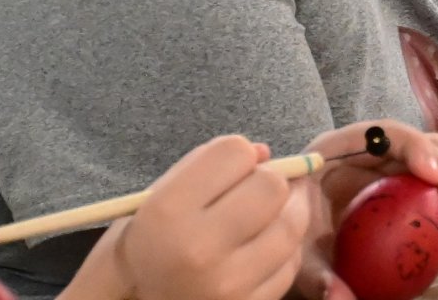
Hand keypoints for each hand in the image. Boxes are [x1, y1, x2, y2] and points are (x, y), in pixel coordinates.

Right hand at [104, 135, 311, 299]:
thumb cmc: (146, 244)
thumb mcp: (156, 196)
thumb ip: (206, 165)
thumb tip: (264, 153)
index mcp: (168, 212)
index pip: (234, 153)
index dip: (237, 154)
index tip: (231, 166)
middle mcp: (199, 249)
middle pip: (272, 187)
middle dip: (267, 180)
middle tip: (255, 188)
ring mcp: (228, 284)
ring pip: (291, 225)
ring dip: (285, 212)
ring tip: (266, 213)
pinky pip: (289, 265)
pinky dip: (283, 249)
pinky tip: (263, 245)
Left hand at [296, 121, 437, 299]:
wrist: (278, 234)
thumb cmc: (283, 236)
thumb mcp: (295, 256)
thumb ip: (318, 276)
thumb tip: (343, 298)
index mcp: (335, 149)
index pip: (380, 132)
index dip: (412, 147)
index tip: (431, 177)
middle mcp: (368, 151)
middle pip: (417, 141)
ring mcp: (391, 168)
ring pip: (436, 155)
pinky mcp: (408, 189)